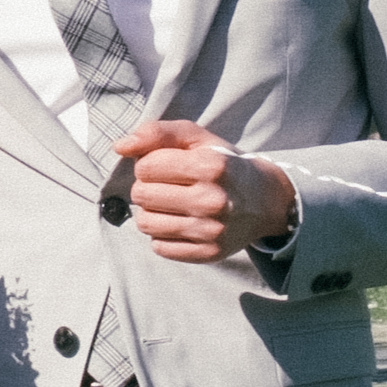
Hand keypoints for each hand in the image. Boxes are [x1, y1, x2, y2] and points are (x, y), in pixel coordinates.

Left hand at [110, 119, 297, 264]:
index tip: (164, 166)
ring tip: (169, 204)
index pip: (145, 166)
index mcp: (210, 167)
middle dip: (146, 187)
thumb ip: (158, 133)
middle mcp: (212, 200)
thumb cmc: (225, 165)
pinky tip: (178, 223)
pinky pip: (159, 247)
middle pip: (141, 195)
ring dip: (150, 212)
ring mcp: (211, 231)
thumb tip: (120, 146)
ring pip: (146, 223)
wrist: (266, 201)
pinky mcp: (208, 253)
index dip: (148, 164)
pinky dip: (162, 235)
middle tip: (166, 186)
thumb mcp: (198, 139)